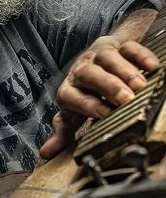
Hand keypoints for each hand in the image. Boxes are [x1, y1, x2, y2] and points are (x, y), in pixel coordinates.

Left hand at [40, 33, 158, 158]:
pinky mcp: (118, 44)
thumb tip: (46, 153)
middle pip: (89, 74)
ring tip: (140, 87)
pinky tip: (151, 68)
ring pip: (108, 58)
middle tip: (126, 99)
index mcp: (68, 89)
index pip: (70, 96)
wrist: (96, 63)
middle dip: (108, 86)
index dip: (85, 104)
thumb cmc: (85, 94)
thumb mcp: (72, 113)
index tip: (103, 113)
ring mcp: (99, 54)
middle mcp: (80, 69)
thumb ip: (62, 132)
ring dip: (125, 72)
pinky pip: (129, 47)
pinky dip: (141, 56)